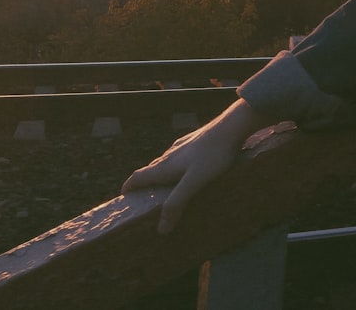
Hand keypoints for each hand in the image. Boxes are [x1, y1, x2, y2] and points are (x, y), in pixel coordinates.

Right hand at [122, 99, 262, 233]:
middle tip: (146, 197)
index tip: (124, 197)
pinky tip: (187, 167)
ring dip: (160, 174)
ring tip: (166, 186)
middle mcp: (170, 154)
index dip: (129, 187)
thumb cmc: (213, 155)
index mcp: (165, 166)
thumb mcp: (194, 182)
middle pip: (150, 169)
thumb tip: (161, 229)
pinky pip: (180, 155)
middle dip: (144, 183)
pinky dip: (176, 165)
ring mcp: (183, 145)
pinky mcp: (195, 140)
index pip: (138, 176)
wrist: (231, 126)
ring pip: (165, 161)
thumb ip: (177, 202)